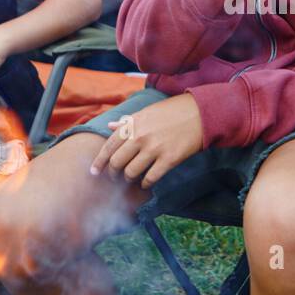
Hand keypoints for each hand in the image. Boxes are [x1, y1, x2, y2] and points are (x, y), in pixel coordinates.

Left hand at [89, 93, 203, 188]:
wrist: (200, 113)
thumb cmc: (173, 111)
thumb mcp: (147, 112)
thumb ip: (127, 122)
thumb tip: (110, 127)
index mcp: (133, 124)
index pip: (108, 146)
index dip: (99, 162)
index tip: (94, 172)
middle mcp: (140, 136)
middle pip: (117, 162)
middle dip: (112, 173)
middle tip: (114, 177)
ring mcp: (154, 149)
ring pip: (131, 172)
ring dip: (129, 179)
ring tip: (131, 178)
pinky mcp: (169, 159)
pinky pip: (150, 178)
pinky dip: (145, 183)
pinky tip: (145, 183)